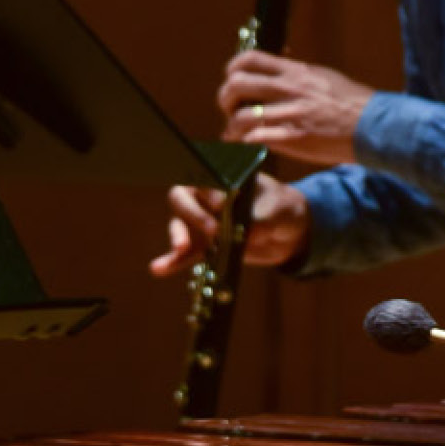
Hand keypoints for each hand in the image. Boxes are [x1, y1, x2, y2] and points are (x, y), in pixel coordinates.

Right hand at [146, 172, 311, 275]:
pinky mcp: (204, 244)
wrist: (286, 230)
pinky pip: (184, 253)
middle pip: (183, 199)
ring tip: (180, 250)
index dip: (207, 190)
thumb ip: (261, 220)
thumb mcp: (276, 210)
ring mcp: (202, 221)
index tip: (221, 204)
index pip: (204, 176)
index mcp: (221, 177)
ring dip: (177, 237)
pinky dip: (172, 261)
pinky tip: (158, 269)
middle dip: (192, 214)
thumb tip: (247, 235)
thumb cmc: (280, 208)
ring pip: (180, 225)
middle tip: (213, 230)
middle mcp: (205, 196)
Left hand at [215, 50, 372, 165]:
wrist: (373, 126)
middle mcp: (289, 89)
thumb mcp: (323, 76)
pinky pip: (255, 139)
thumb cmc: (352, 102)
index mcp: (296, 72)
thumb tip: (280, 65)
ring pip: (240, 117)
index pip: (249, 59)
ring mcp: (290, 114)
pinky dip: (246, 144)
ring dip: (232, 128)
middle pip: (237, 85)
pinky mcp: (293, 139)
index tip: (234, 82)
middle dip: (225, 99)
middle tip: (231, 110)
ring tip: (237, 135)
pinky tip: (250, 147)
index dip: (233, 70)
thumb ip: (298, 72)